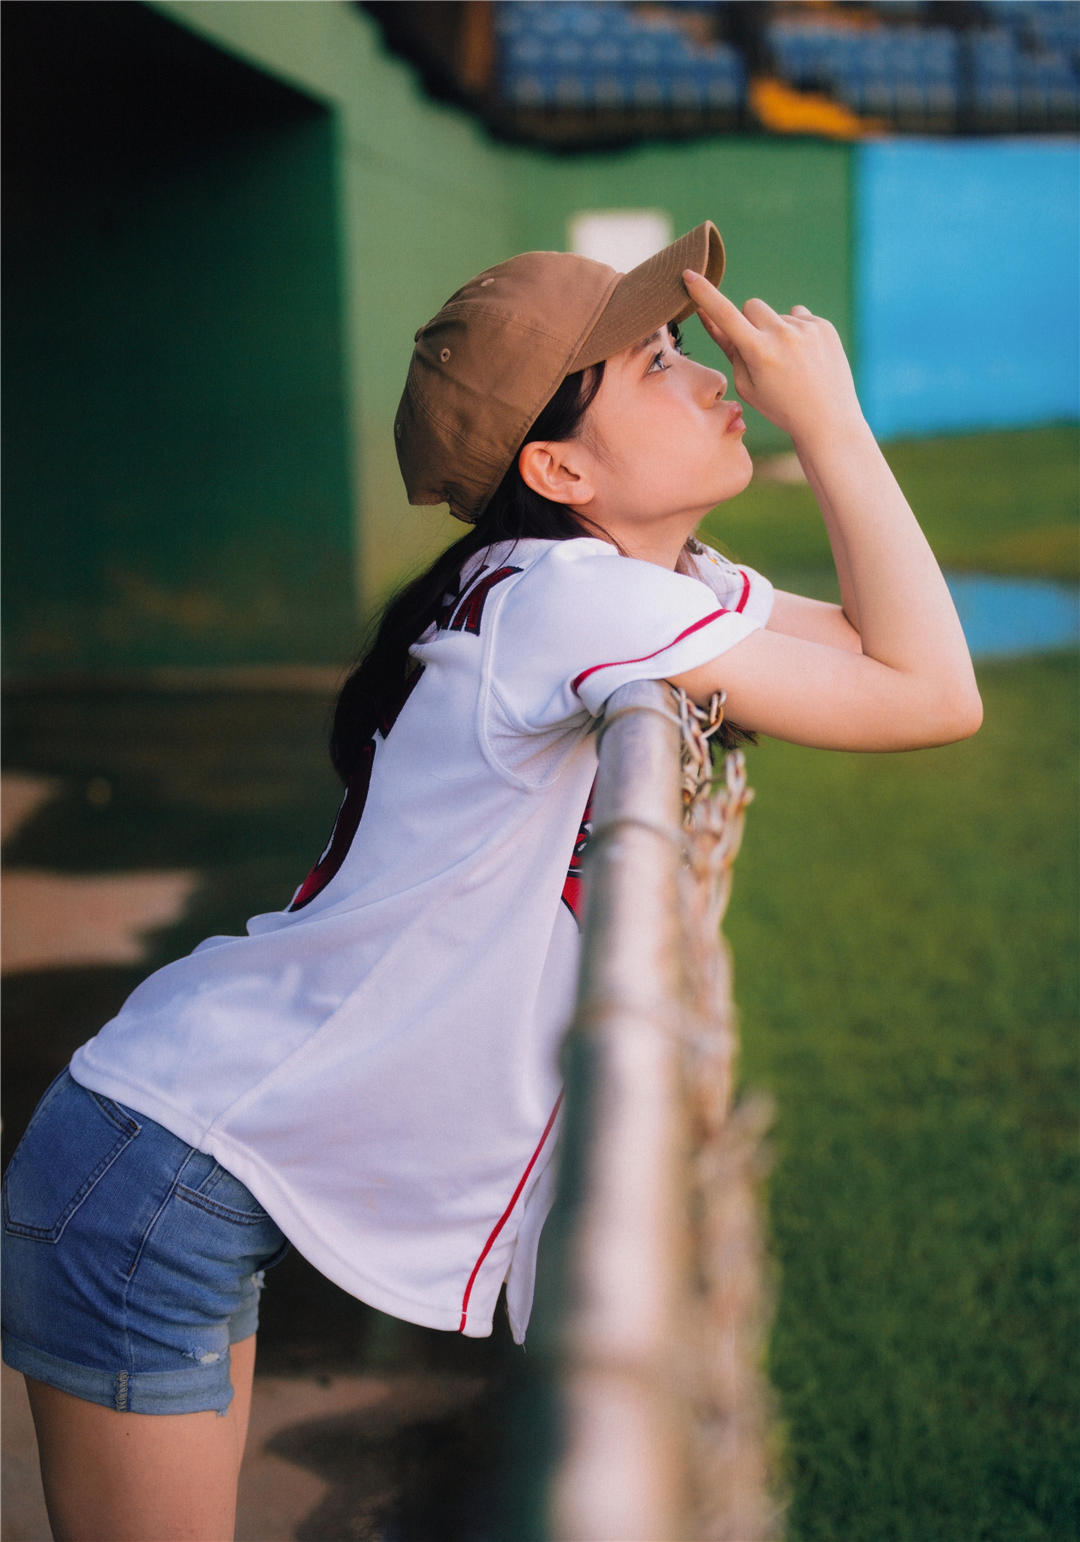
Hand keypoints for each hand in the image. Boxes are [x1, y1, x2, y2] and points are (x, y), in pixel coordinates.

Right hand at [682, 270, 861, 443]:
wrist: (827, 420)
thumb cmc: (779, 406)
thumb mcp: (746, 385)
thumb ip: (730, 349)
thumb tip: (709, 315)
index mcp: (758, 352)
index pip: (725, 315)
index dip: (704, 293)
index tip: (690, 273)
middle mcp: (783, 334)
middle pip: (752, 306)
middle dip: (750, 323)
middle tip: (761, 352)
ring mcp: (807, 328)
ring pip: (778, 314)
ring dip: (777, 331)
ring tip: (791, 363)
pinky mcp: (824, 326)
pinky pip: (800, 317)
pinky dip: (798, 333)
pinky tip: (807, 358)